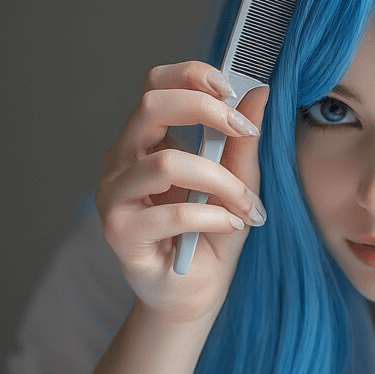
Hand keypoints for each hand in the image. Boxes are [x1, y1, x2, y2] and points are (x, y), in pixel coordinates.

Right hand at [95, 61, 269, 324]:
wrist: (191, 296)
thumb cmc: (209, 238)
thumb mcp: (236, 185)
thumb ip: (243, 143)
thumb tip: (259, 92)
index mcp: (143, 142)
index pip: (155, 86)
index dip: (191, 76)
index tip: (232, 91)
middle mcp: (121, 163)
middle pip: (150, 107)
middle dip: (205, 110)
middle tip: (245, 130)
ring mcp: (114, 197)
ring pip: (166, 162)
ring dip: (220, 179)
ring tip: (245, 203)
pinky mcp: (121, 234)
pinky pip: (172, 213)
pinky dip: (213, 215)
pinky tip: (231, 224)